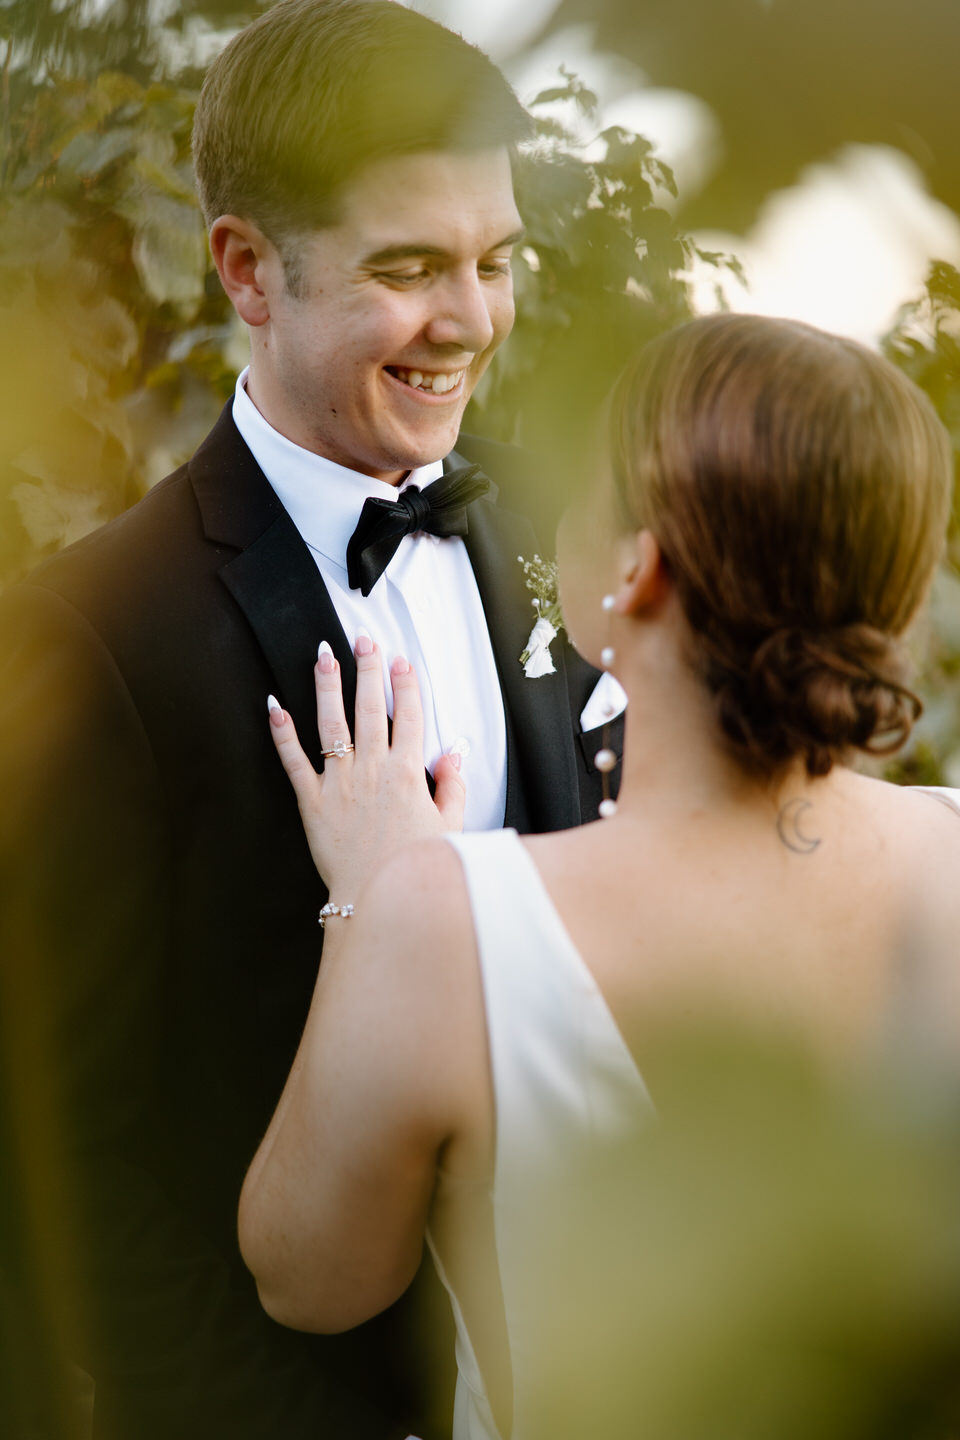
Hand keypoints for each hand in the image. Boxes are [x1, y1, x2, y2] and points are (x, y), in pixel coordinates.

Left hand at [267, 634, 465, 898]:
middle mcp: (373, 770)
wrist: (379, 900)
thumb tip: (453, 754)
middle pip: (371, 707)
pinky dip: (282, 734)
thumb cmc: (413, 868)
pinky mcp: (313, 802)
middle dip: (368, 669)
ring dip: (328, 685)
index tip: (401, 661)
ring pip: (332, 723)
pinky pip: (294, 762)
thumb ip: (453, 786)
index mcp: (408, 773)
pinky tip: (275, 707)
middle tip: (364, 641)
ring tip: (325, 656)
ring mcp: (340, 783)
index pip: (409, 716)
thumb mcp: (451, 827)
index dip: (406, 684)